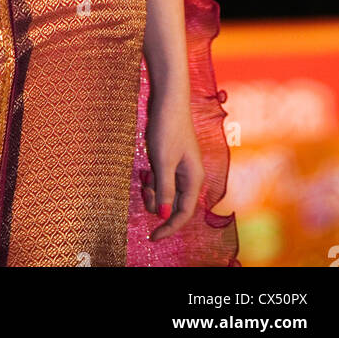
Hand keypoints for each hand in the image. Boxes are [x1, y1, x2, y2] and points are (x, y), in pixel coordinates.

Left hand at [142, 88, 203, 240]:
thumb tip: (164, 215)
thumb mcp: (163, 161)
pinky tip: (146, 171)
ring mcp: (181, 167)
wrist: (168, 99)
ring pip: (167, 192)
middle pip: (174, 204)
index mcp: (193, 179)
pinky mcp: (172, 159)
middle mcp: (190, 176)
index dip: (169, 228)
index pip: (183, 213)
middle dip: (158, 205)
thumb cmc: (167, 128)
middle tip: (144, 191)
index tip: (152, 237)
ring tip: (144, 179)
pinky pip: (163, 179)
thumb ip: (164, 190)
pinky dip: (153, 180)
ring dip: (154, 192)